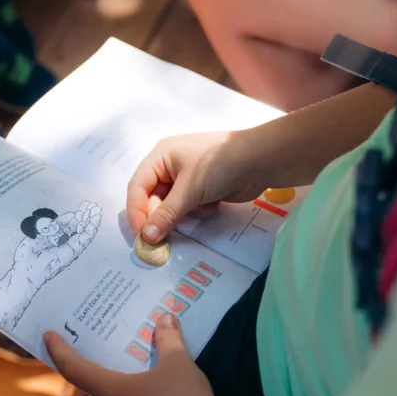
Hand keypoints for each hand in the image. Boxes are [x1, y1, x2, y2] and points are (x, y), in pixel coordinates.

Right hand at [126, 130, 264, 242]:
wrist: (260, 161)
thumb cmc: (218, 166)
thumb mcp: (189, 190)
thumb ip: (166, 215)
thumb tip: (146, 238)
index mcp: (160, 156)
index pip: (137, 187)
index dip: (136, 212)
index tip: (141, 237)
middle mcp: (170, 166)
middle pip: (154, 199)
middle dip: (163, 217)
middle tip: (165, 238)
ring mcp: (187, 179)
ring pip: (172, 207)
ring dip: (184, 213)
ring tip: (200, 207)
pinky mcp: (203, 190)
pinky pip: (190, 208)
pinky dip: (200, 210)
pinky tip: (214, 203)